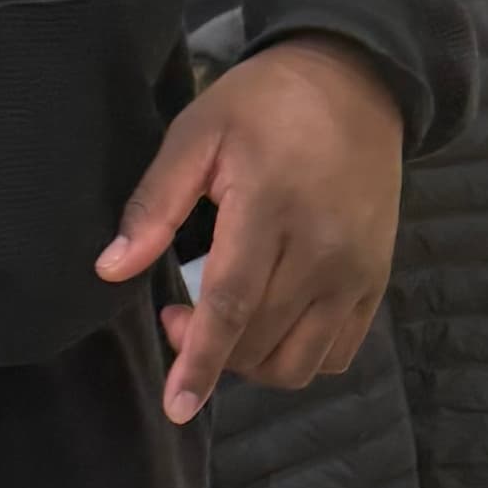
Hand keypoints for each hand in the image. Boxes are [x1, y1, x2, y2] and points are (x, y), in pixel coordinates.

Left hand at [94, 34, 404, 422]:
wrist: (357, 81)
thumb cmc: (265, 103)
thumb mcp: (198, 134)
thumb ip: (154, 204)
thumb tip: (111, 269)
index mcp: (271, 208)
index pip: (230, 306)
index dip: (199, 361)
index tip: (177, 406)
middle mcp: (323, 250)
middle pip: (259, 341)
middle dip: (209, 352)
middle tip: (177, 312)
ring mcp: (356, 272)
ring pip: (300, 363)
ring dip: (252, 364)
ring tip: (224, 325)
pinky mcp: (376, 281)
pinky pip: (337, 353)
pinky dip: (298, 358)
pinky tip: (270, 325)